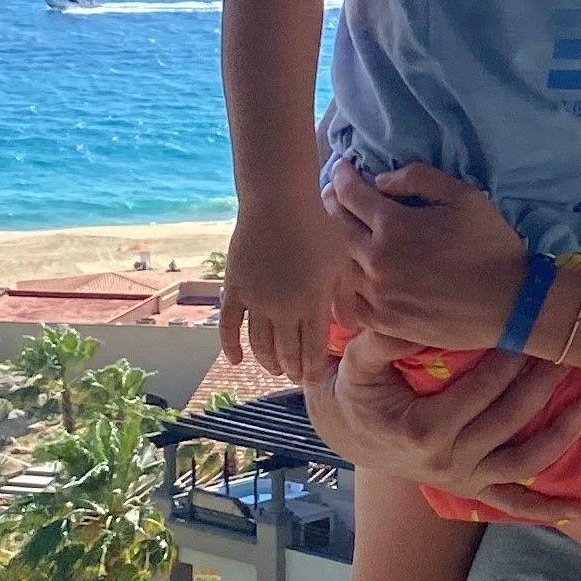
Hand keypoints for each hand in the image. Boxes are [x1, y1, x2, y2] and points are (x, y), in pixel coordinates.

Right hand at [220, 194, 342, 387]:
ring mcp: (256, 300)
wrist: (278, 200)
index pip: (313, 350)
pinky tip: (235, 360)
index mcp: (313, 303)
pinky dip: (230, 346)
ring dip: (267, 360)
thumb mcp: (341, 260)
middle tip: (297, 377)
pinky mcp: (235, 289)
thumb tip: (351, 328)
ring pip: (259, 343)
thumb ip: (345, 297)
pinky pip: (229, 325)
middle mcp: (283, 308)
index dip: (313, 369)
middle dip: (292, 369)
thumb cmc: (317, 226)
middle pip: (286, 352)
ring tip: (275, 368)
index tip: (315, 380)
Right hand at [314, 346, 574, 509]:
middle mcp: (447, 461)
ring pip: (522, 463)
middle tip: (566, 352)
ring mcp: (462, 479)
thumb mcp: (359, 362)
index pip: (481, 389)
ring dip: (560, 437)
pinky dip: (547, 509)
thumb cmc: (358, 390)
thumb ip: (384, 339)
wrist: (349, 431)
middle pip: (508, 419)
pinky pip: (513, 504)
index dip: (510, 359)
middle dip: (542, 384)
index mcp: (423, 430)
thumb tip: (415, 316)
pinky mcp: (471, 490)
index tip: (531, 329)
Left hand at [324, 154, 530, 351]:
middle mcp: (376, 259)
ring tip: (337, 234)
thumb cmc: (490, 245)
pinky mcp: (383, 321)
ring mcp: (377, 294)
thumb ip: (419, 178)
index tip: (342, 167)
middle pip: (338, 227)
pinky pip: (349, 302)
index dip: (342, 176)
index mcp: (394, 225)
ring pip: (339, 265)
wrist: (510, 304)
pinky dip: (343, 286)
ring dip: (336, 245)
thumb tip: (381, 180)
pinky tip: (347, 277)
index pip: (351, 194)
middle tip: (330, 194)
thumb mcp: (464, 196)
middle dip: (332, 204)